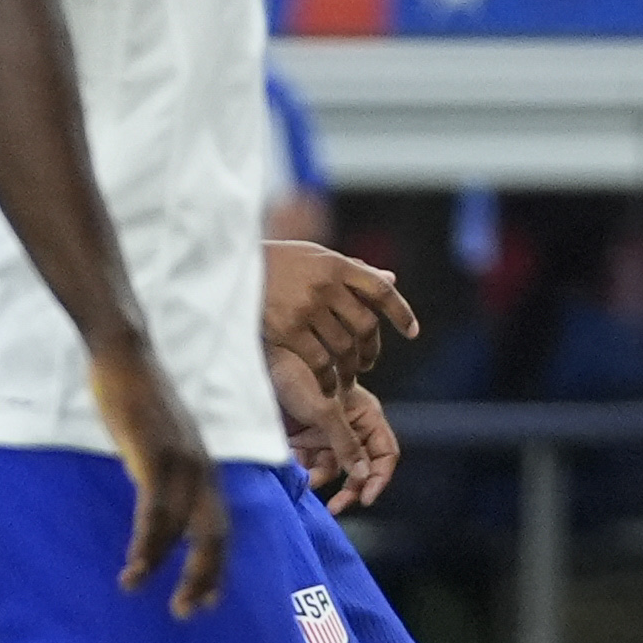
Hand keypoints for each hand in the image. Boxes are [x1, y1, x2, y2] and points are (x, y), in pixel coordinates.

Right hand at [89, 340, 231, 613]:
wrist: (126, 356)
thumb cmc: (137, 399)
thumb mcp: (157, 442)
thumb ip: (161, 472)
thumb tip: (157, 504)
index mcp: (204, 467)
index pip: (221, 523)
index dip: (217, 564)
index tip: (208, 599)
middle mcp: (202, 467)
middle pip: (216, 532)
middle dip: (205, 575)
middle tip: (189, 611)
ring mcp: (183, 460)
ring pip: (185, 527)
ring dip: (163, 564)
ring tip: (137, 589)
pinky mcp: (156, 454)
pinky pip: (157, 510)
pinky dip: (148, 543)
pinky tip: (135, 566)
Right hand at [260, 239, 416, 390]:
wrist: (229, 269)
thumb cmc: (276, 262)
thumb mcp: (316, 257)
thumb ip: (353, 270)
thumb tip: (393, 281)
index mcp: (337, 264)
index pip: (381, 290)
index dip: (401, 312)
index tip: (413, 333)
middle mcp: (326, 285)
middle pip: (365, 324)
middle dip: (372, 349)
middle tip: (369, 363)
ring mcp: (307, 307)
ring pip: (345, 346)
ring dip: (352, 368)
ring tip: (350, 377)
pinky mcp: (288, 329)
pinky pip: (320, 361)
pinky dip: (329, 378)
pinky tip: (330, 386)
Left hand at [276, 357, 400, 508]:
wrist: (259, 365)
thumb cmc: (297, 376)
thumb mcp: (326, 412)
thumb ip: (346, 444)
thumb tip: (363, 476)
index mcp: (365, 415)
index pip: (384, 453)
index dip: (379, 477)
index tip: (365, 497)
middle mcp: (350, 427)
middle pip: (360, 467)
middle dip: (350, 487)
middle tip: (335, 507)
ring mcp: (325, 435)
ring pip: (333, 470)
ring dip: (320, 479)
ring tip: (303, 480)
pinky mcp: (302, 442)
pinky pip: (309, 466)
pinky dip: (302, 472)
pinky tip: (291, 469)